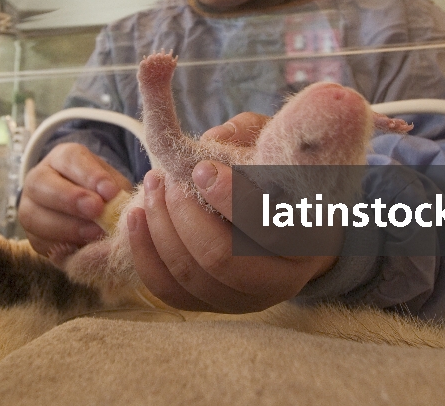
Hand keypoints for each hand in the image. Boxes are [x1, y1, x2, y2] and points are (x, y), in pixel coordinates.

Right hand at [18, 143, 131, 257]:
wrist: (88, 217)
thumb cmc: (103, 194)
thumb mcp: (113, 186)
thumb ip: (116, 193)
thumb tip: (118, 204)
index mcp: (62, 158)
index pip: (70, 159)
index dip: (90, 175)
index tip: (110, 192)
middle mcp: (39, 178)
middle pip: (41, 184)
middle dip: (70, 198)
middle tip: (97, 210)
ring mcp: (29, 206)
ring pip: (33, 215)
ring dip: (66, 227)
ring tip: (94, 233)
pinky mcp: (30, 235)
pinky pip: (38, 242)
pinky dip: (60, 247)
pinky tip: (81, 248)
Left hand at [126, 112, 338, 312]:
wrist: (295, 229)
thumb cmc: (285, 182)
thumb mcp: (278, 151)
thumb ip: (249, 138)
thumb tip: (210, 139)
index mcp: (307, 242)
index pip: (268, 230)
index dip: (229, 199)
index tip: (201, 169)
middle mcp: (280, 281)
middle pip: (220, 259)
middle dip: (183, 214)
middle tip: (167, 178)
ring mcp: (244, 301)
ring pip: (189, 275)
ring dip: (160, 227)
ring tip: (152, 186)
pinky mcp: (212, 307)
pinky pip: (168, 290)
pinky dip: (146, 253)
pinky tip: (137, 217)